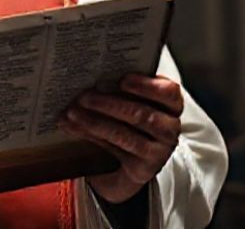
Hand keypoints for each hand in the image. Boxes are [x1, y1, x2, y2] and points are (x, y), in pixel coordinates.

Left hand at [58, 74, 182, 202]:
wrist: (127, 163)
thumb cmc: (128, 122)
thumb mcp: (129, 102)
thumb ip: (119, 90)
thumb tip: (90, 77)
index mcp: (171, 106)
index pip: (169, 92)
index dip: (147, 86)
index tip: (122, 80)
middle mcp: (169, 128)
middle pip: (143, 114)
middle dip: (109, 104)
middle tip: (83, 96)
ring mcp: (159, 151)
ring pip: (126, 134)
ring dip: (95, 122)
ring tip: (73, 113)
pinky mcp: (143, 168)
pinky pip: (116, 150)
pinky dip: (92, 136)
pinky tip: (75, 128)